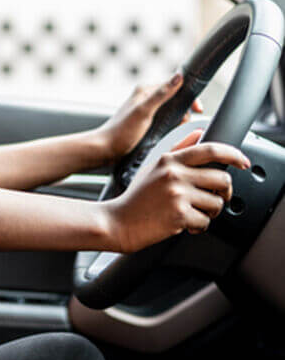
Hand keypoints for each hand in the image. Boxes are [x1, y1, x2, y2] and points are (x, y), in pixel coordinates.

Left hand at [95, 72, 203, 161]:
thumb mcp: (144, 112)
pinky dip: (172, 128)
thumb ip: (161, 94)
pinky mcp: (146, 123)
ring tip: (174, 132)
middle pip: (175, 99)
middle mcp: (146, 98)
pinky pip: (166, 122)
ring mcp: (146, 111)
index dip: (188, 96)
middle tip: (183, 124)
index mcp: (145, 91)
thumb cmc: (121, 132)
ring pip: (172, 112)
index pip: (174, 85)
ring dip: (178, 121)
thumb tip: (179, 76)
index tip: (198, 109)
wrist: (105, 150)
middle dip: (184, 111)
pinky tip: (169, 136)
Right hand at [102, 129, 249, 252]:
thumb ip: (177, 149)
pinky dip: (198, 227)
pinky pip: (206, 222)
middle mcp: (174, 174)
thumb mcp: (153, 167)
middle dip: (224, 193)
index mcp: (169, 160)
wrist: (117, 221)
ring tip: (193, 213)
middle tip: (214, 199)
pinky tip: (185, 224)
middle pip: (222, 179)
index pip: (210, 150)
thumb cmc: (136, 197)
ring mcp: (177, 194)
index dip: (233, 154)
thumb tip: (198, 133)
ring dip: (209, 213)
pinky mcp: (179, 215)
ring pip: (217, 203)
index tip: (242, 161)